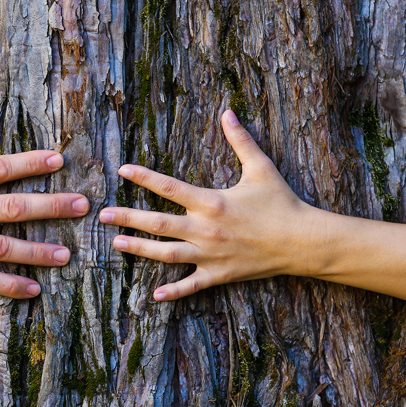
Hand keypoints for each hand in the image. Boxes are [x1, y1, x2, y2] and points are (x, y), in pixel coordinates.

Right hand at [0, 84, 88, 297]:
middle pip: (16, 207)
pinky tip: (33, 290)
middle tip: (83, 205)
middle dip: (53, 206)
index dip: (32, 163)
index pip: (0, 168)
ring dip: (40, 251)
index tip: (59, 159)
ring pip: (7, 247)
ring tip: (68, 254)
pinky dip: (10, 286)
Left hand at [99, 110, 323, 300]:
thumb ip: (240, 140)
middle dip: (128, 218)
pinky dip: (173, 291)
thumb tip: (227, 111)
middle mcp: (205, 229)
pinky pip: (192, 285)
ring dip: (139, 250)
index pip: (169, 187)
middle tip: (103, 215)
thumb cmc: (281, 202)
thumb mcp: (261, 167)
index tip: (122, 171)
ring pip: (166, 254)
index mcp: (212, 202)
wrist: (302, 241)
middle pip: (158, 223)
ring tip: (116, 244)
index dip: (144, 177)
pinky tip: (154, 295)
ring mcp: (210, 254)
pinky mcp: (220, 274)